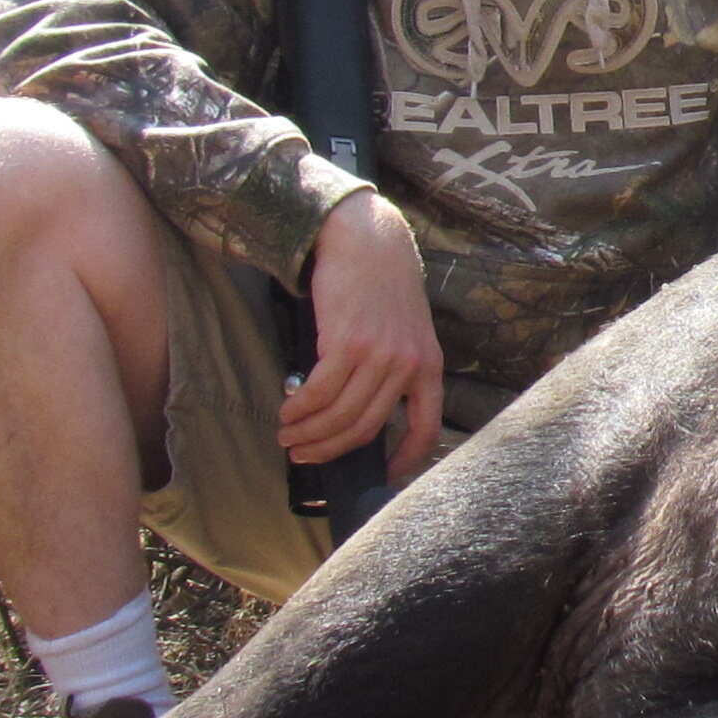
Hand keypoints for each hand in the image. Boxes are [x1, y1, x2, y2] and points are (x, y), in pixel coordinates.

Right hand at [288, 190, 442, 485]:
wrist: (366, 240)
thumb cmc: (381, 286)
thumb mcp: (407, 330)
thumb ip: (395, 370)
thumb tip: (360, 413)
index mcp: (429, 366)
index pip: (425, 429)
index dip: (403, 462)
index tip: (379, 477)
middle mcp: (408, 365)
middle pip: (367, 429)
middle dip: (331, 450)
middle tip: (304, 455)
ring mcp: (379, 355)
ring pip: (340, 416)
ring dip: (308, 434)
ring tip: (288, 437)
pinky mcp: (347, 343)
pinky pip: (319, 393)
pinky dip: (300, 410)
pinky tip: (288, 412)